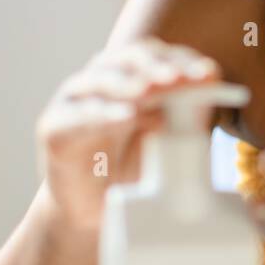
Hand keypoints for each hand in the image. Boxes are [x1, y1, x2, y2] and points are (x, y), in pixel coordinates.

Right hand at [35, 37, 221, 232]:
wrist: (92, 209)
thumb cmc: (132, 167)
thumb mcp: (167, 138)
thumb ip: (187, 109)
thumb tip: (211, 76)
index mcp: (128, 75)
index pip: (154, 55)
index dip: (181, 60)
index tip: (208, 74)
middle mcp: (99, 79)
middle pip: (127, 58)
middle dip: (156, 65)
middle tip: (179, 78)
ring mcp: (73, 100)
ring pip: (101, 80)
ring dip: (129, 84)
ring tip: (152, 91)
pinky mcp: (53, 127)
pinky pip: (78, 116)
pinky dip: (104, 114)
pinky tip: (127, 116)